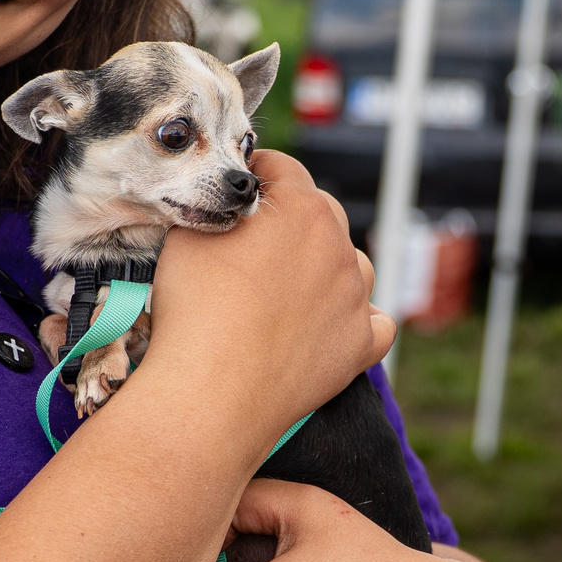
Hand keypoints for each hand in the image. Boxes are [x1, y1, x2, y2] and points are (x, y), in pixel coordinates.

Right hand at [142, 151, 393, 450]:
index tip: (242, 189)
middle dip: (292, 221)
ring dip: (325, 269)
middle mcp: (338, 246)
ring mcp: (355, 297)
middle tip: (256, 245)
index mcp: (301, 208)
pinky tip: (327, 326)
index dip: (257, 173)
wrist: (215, 392)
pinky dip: (355, 320)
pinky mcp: (361, 343)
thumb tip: (225, 210)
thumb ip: (216, 210)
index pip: (283, 169)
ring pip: (350, 266)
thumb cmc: (197, 311)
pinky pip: (374, 322)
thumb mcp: (188, 237)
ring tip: (286, 293)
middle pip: (322, 214)